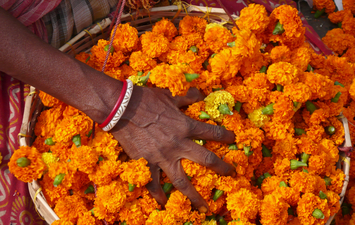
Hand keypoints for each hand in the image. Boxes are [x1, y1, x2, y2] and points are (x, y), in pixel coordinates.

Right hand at [110, 86, 235, 212]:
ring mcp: (162, 156)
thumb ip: (186, 98)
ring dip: (195, 196)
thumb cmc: (146, 99)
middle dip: (221, 168)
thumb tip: (199, 94)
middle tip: (231, 174)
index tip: (233, 140)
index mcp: (185, 126)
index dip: (226, 137)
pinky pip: (153, 183)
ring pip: (182, 181)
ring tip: (204, 208)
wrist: (120, 107)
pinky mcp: (146, 163)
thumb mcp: (169, 96)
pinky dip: (158, 194)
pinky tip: (163, 202)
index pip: (212, 133)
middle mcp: (178, 144)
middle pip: (206, 160)